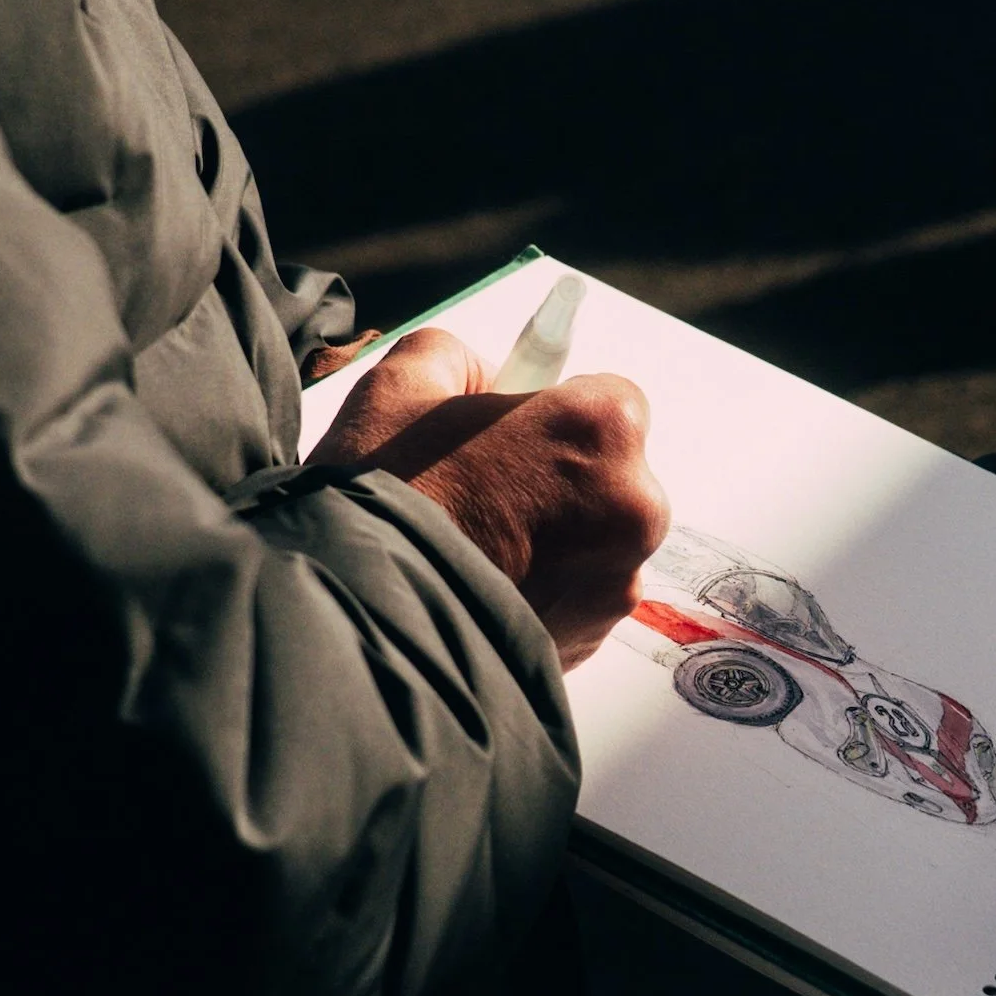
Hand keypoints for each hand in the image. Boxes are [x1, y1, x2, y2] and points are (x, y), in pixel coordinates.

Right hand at [310, 329, 669, 668]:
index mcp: (603, 429)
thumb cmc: (387, 495)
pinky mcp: (595, 637)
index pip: (610, 400)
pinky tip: (485, 584)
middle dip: (559, 478)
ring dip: (555, 538)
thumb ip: (457, 359)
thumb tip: (481, 377)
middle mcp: (634, 506)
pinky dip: (545, 590)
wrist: (361, 615)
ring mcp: (619, 580)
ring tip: (478, 544)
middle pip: (610, 474)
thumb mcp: (404, 385)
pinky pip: (578, 596)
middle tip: (484, 491)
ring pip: (597, 541)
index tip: (514, 434)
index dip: (556, 413)